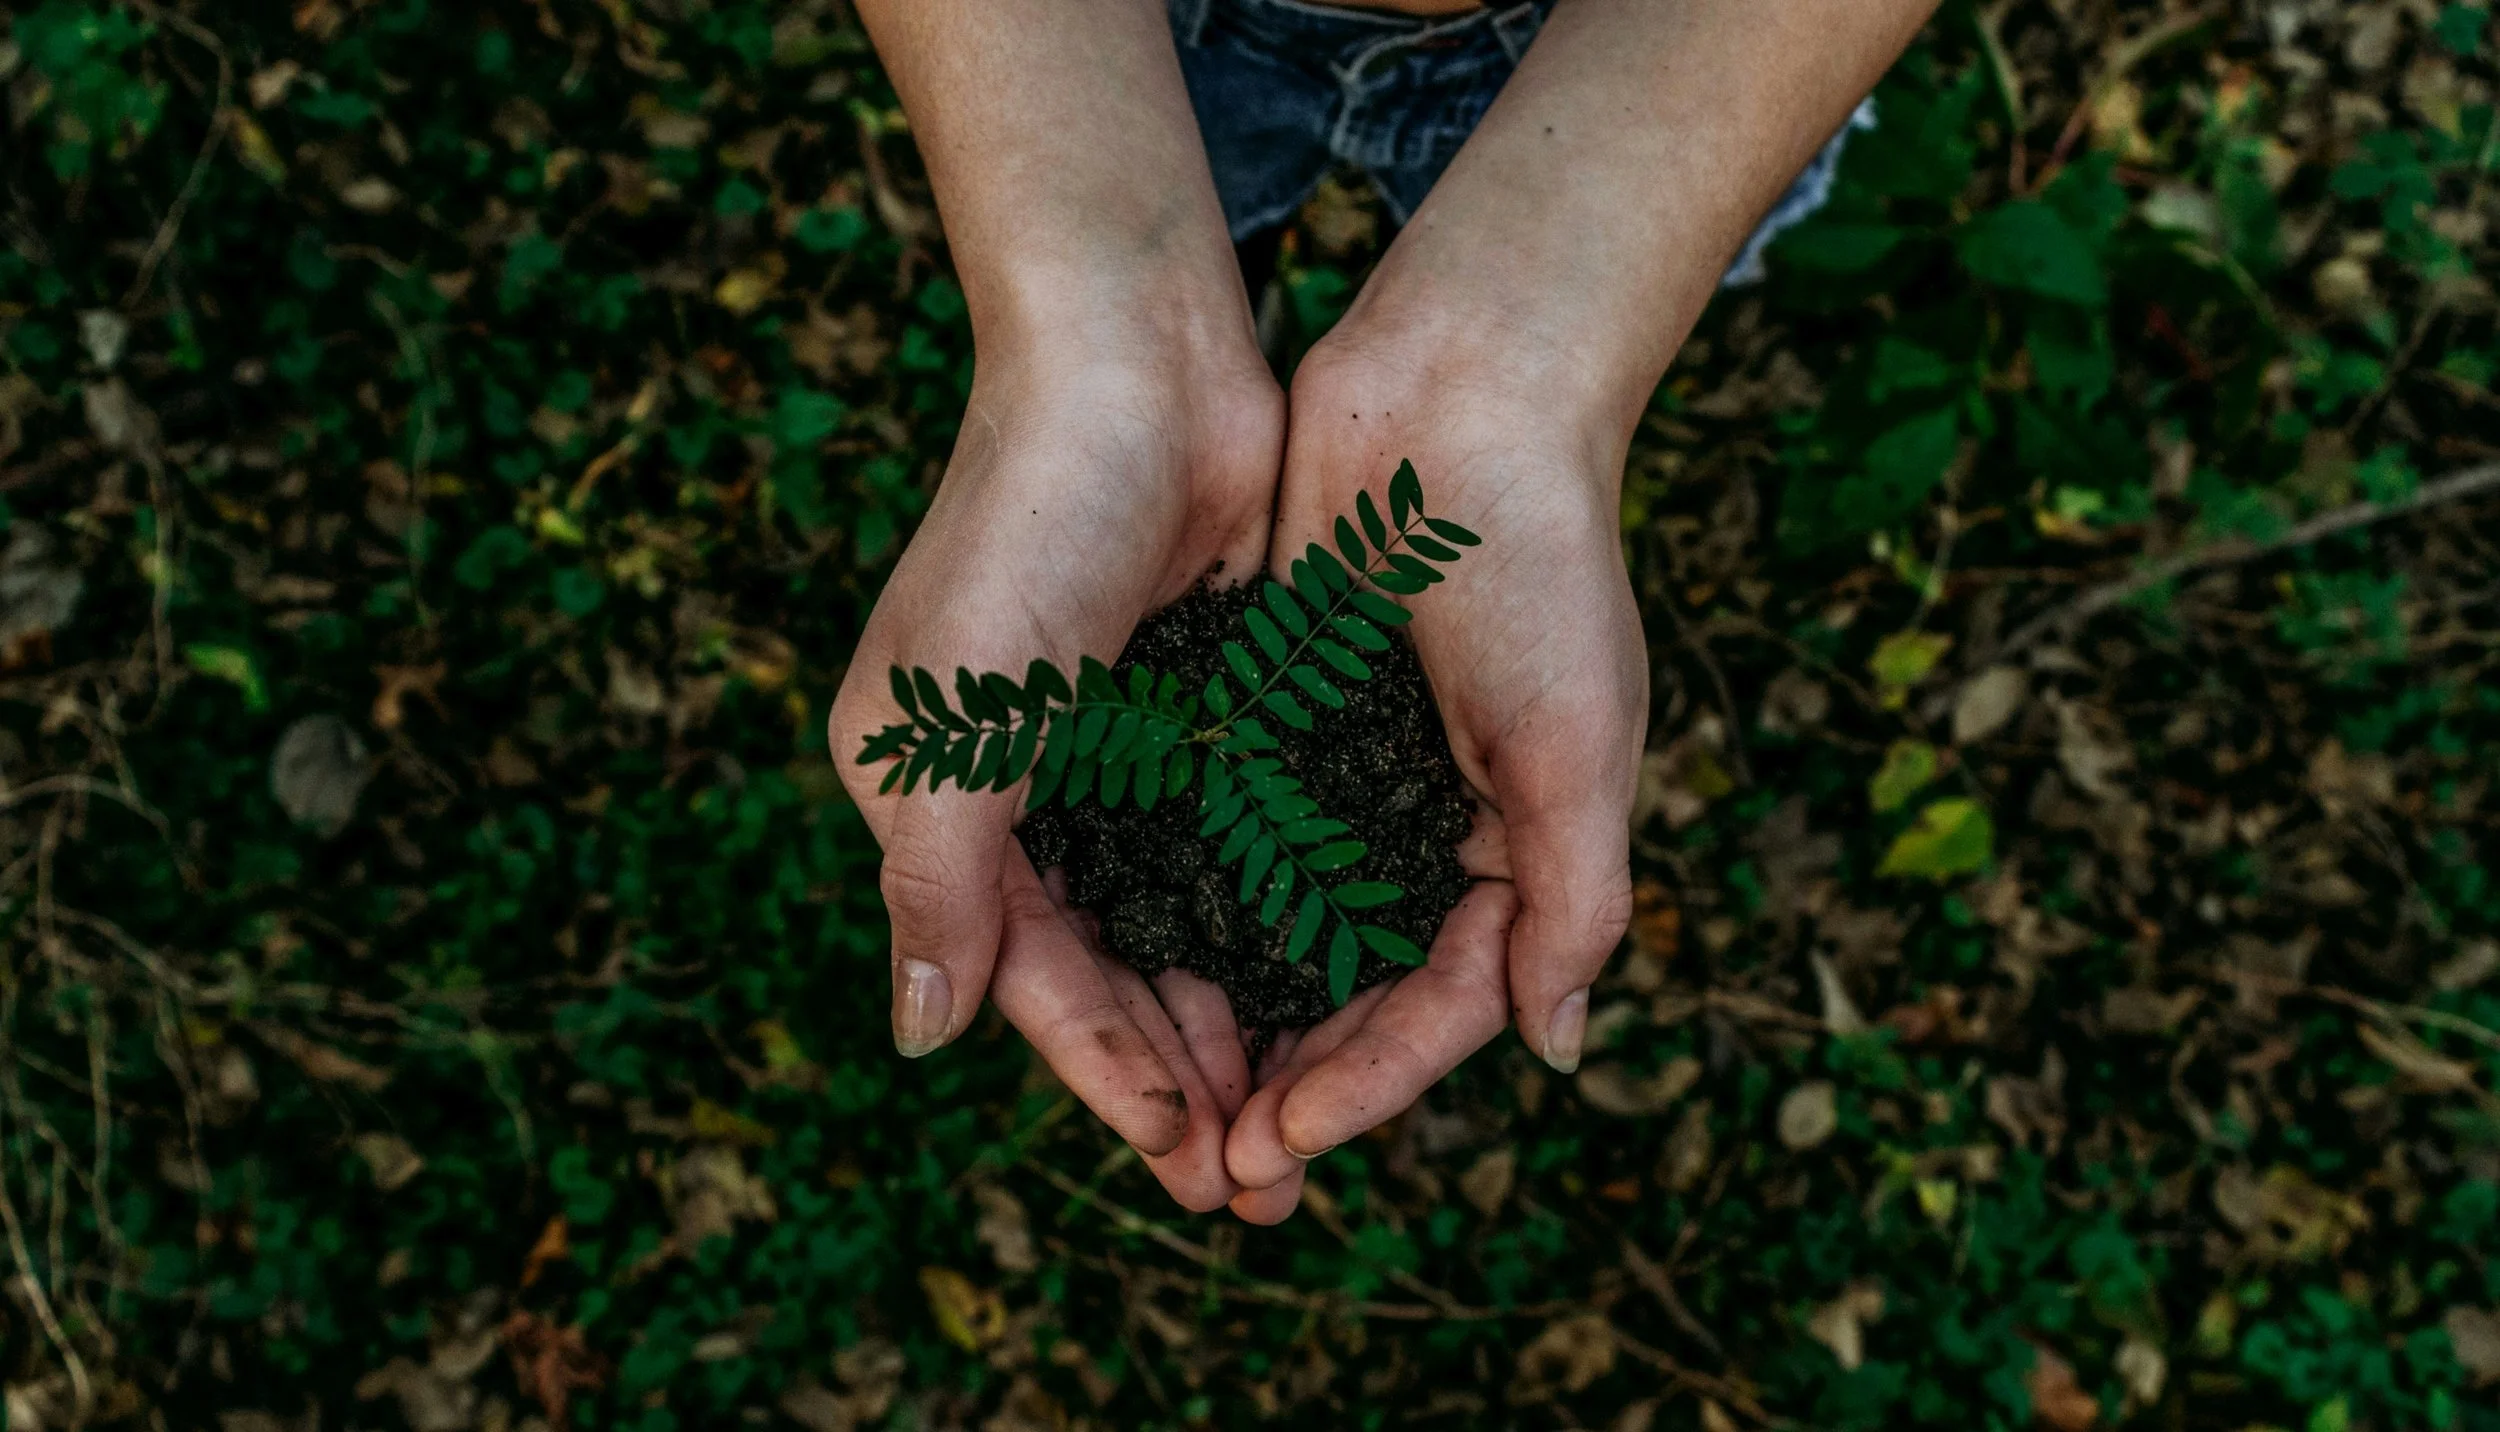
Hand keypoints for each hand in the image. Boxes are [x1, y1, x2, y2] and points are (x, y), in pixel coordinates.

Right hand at [829, 325, 1281, 1210]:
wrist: (1137, 360)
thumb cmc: (1026, 528)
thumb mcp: (955, 720)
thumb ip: (938, 883)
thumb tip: (920, 1040)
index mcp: (941, 800)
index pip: (1030, 976)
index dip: (1107, 1075)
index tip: (1188, 1163)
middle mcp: (1026, 790)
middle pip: (1111, 970)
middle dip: (1181, 1076)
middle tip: (1262, 1182)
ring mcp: (1120, 752)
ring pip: (1182, 924)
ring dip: (1235, 1018)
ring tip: (1302, 1116)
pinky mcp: (1204, 710)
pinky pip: (1239, 846)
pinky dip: (1275, 920)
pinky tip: (1331, 987)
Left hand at [1222, 334, 1645, 1218]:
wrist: (1460, 392)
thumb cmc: (1540, 564)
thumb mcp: (1579, 743)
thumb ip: (1574, 899)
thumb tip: (1555, 1050)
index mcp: (1513, 848)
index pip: (1440, 1005)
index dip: (1368, 1083)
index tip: (1283, 1140)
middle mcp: (1423, 828)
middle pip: (1350, 993)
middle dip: (1289, 1084)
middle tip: (1214, 1171)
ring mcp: (1341, 777)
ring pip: (1275, 934)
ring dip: (1227, 1021)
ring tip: (1163, 1105)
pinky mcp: (1269, 718)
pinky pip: (1222, 838)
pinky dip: (1185, 905)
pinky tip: (1125, 964)